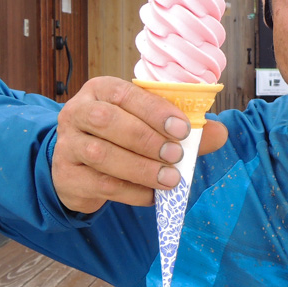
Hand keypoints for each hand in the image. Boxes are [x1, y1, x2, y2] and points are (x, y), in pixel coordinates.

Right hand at [52, 76, 226, 214]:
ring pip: (102, 155)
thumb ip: (181, 128)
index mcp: (100, 90)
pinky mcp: (67, 175)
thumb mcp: (147, 125)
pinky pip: (100, 183)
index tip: (182, 129)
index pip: (125, 94)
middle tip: (176, 155)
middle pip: (106, 121)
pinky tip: (152, 195)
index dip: (154, 110)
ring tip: (170, 180)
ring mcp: (68, 145)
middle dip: (146, 139)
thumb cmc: (119, 138)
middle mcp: (77, 112)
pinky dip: (131, 191)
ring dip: (141, 168)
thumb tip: (220, 132)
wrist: (79, 167)